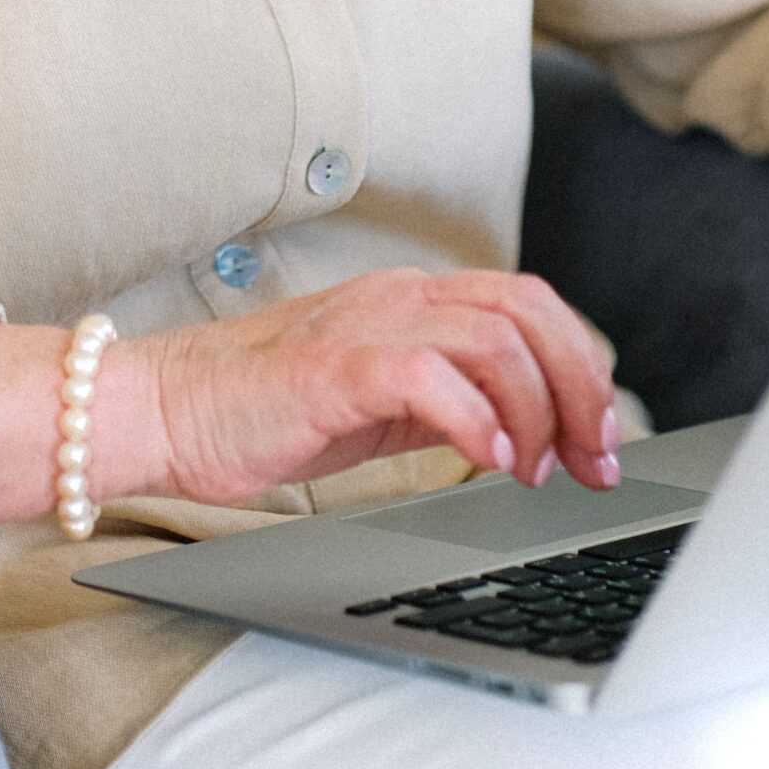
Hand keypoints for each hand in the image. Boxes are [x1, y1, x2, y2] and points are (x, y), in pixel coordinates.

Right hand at [141, 266, 621, 509]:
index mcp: (413, 301)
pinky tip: (488, 463)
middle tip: (593, 460)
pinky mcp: (334, 368)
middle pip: (528, 312)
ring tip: (535, 470)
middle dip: (579, 387)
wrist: (167, 410)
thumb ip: (449, 397)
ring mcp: (366, 327)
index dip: (581, 364)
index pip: (528, 302)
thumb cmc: (267, 411)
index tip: (601, 438)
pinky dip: (475, 420)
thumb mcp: (382, 401)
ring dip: (537, 409)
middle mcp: (398, 298)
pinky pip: (428, 377)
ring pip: (494, 337)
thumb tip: (527, 430)